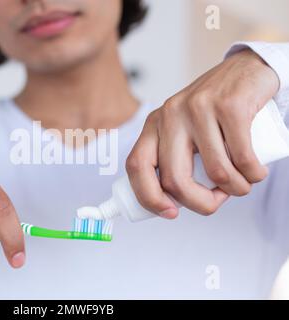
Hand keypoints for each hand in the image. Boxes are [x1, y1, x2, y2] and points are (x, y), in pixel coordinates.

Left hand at [126, 49, 279, 216]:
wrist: (247, 71)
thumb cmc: (214, 111)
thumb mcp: (184, 131)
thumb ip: (175, 157)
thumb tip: (174, 201)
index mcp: (154, 125)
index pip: (136, 166)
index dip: (148, 197)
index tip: (170, 213)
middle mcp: (171, 115)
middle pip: (174, 178)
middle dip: (199, 203)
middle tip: (215, 202)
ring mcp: (199, 108)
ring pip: (215, 171)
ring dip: (235, 189)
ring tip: (242, 182)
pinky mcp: (229, 106)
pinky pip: (242, 157)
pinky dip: (253, 175)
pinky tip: (255, 172)